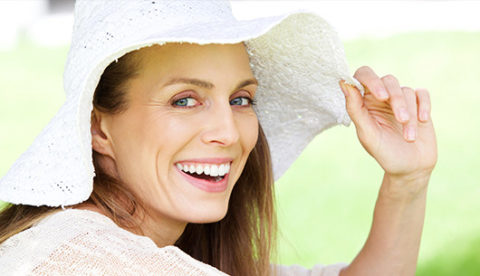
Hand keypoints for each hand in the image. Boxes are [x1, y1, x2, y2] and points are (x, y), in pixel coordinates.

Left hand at [339, 66, 436, 182]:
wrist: (410, 169)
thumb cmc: (384, 153)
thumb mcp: (367, 134)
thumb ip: (355, 109)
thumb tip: (343, 82)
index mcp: (364, 102)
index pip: (363, 75)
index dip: (371, 80)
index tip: (381, 96)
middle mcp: (381, 97)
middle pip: (388, 81)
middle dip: (396, 100)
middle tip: (401, 119)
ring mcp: (401, 100)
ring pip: (406, 90)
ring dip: (410, 113)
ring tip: (409, 136)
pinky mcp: (419, 104)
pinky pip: (422, 94)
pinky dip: (424, 106)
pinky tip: (423, 120)